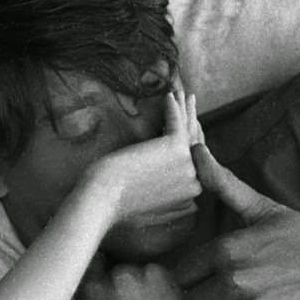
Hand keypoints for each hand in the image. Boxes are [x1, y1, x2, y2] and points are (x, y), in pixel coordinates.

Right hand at [75, 261, 222, 299]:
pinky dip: (170, 296)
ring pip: (146, 276)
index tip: (102, 298)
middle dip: (121, 289)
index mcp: (95, 292)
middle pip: (118, 272)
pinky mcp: (184, 285)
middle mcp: (125, 276)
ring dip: (147, 290)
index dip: (96, 284)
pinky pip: (171, 284)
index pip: (89, 268)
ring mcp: (158, 277)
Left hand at [80, 87, 202, 224]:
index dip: (192, 140)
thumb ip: (170, 202)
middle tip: (190, 104)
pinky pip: (176, 121)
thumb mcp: (151, 206)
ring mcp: (188, 163)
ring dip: (186, 107)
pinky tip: (168, 95)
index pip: (195, 160)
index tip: (190, 126)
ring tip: (181, 93)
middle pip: (194, 142)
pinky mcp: (176, 147)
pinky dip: (173, 107)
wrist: (104, 197)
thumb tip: (180, 199)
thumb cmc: (118, 205)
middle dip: (192, 120)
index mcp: (191, 193)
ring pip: (187, 129)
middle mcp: (195, 179)